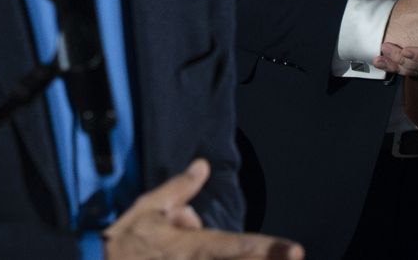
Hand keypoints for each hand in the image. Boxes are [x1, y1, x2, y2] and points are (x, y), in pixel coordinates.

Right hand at [103, 160, 303, 259]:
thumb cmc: (124, 239)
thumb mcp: (149, 207)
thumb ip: (179, 189)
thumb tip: (203, 166)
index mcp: (189, 246)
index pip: (234, 246)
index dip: (266, 248)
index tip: (293, 250)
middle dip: (266, 258)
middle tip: (293, 254)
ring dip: (233, 253)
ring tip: (199, 233)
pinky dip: (209, 253)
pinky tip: (181, 235)